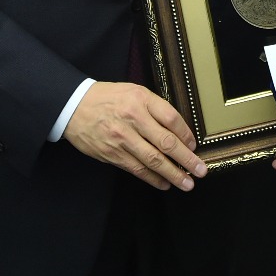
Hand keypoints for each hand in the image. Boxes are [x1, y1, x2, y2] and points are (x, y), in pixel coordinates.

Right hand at [63, 81, 207, 190]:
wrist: (73, 107)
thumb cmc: (107, 98)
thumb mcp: (133, 91)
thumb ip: (154, 107)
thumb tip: (178, 130)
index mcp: (140, 100)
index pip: (171, 119)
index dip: (186, 135)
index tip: (195, 146)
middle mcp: (133, 120)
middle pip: (166, 143)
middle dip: (187, 160)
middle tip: (201, 170)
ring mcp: (122, 139)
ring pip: (153, 161)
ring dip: (173, 174)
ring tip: (187, 183)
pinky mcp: (112, 154)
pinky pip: (137, 169)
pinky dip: (152, 179)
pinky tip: (164, 183)